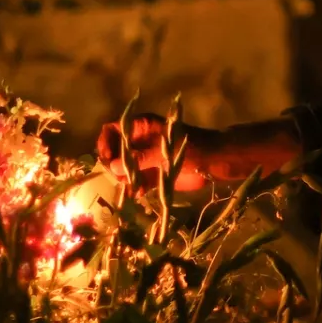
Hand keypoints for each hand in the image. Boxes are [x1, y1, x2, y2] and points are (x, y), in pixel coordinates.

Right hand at [97, 113, 300, 191]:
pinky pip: (138, 182)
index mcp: (142, 127)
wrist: (216, 161)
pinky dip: (135, 189)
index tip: (105, 158)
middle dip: (112, 164)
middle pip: (115, 151)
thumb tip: (113, 166)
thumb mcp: (164, 151)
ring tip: (127, 188)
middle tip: (116, 178)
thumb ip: (139, 158)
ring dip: (123, 179)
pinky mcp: (155, 174)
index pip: (113, 129)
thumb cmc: (193, 147)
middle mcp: (141, 141)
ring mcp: (147, 158)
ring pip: (124, 169)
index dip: (105, 142)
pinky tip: (137, 195)